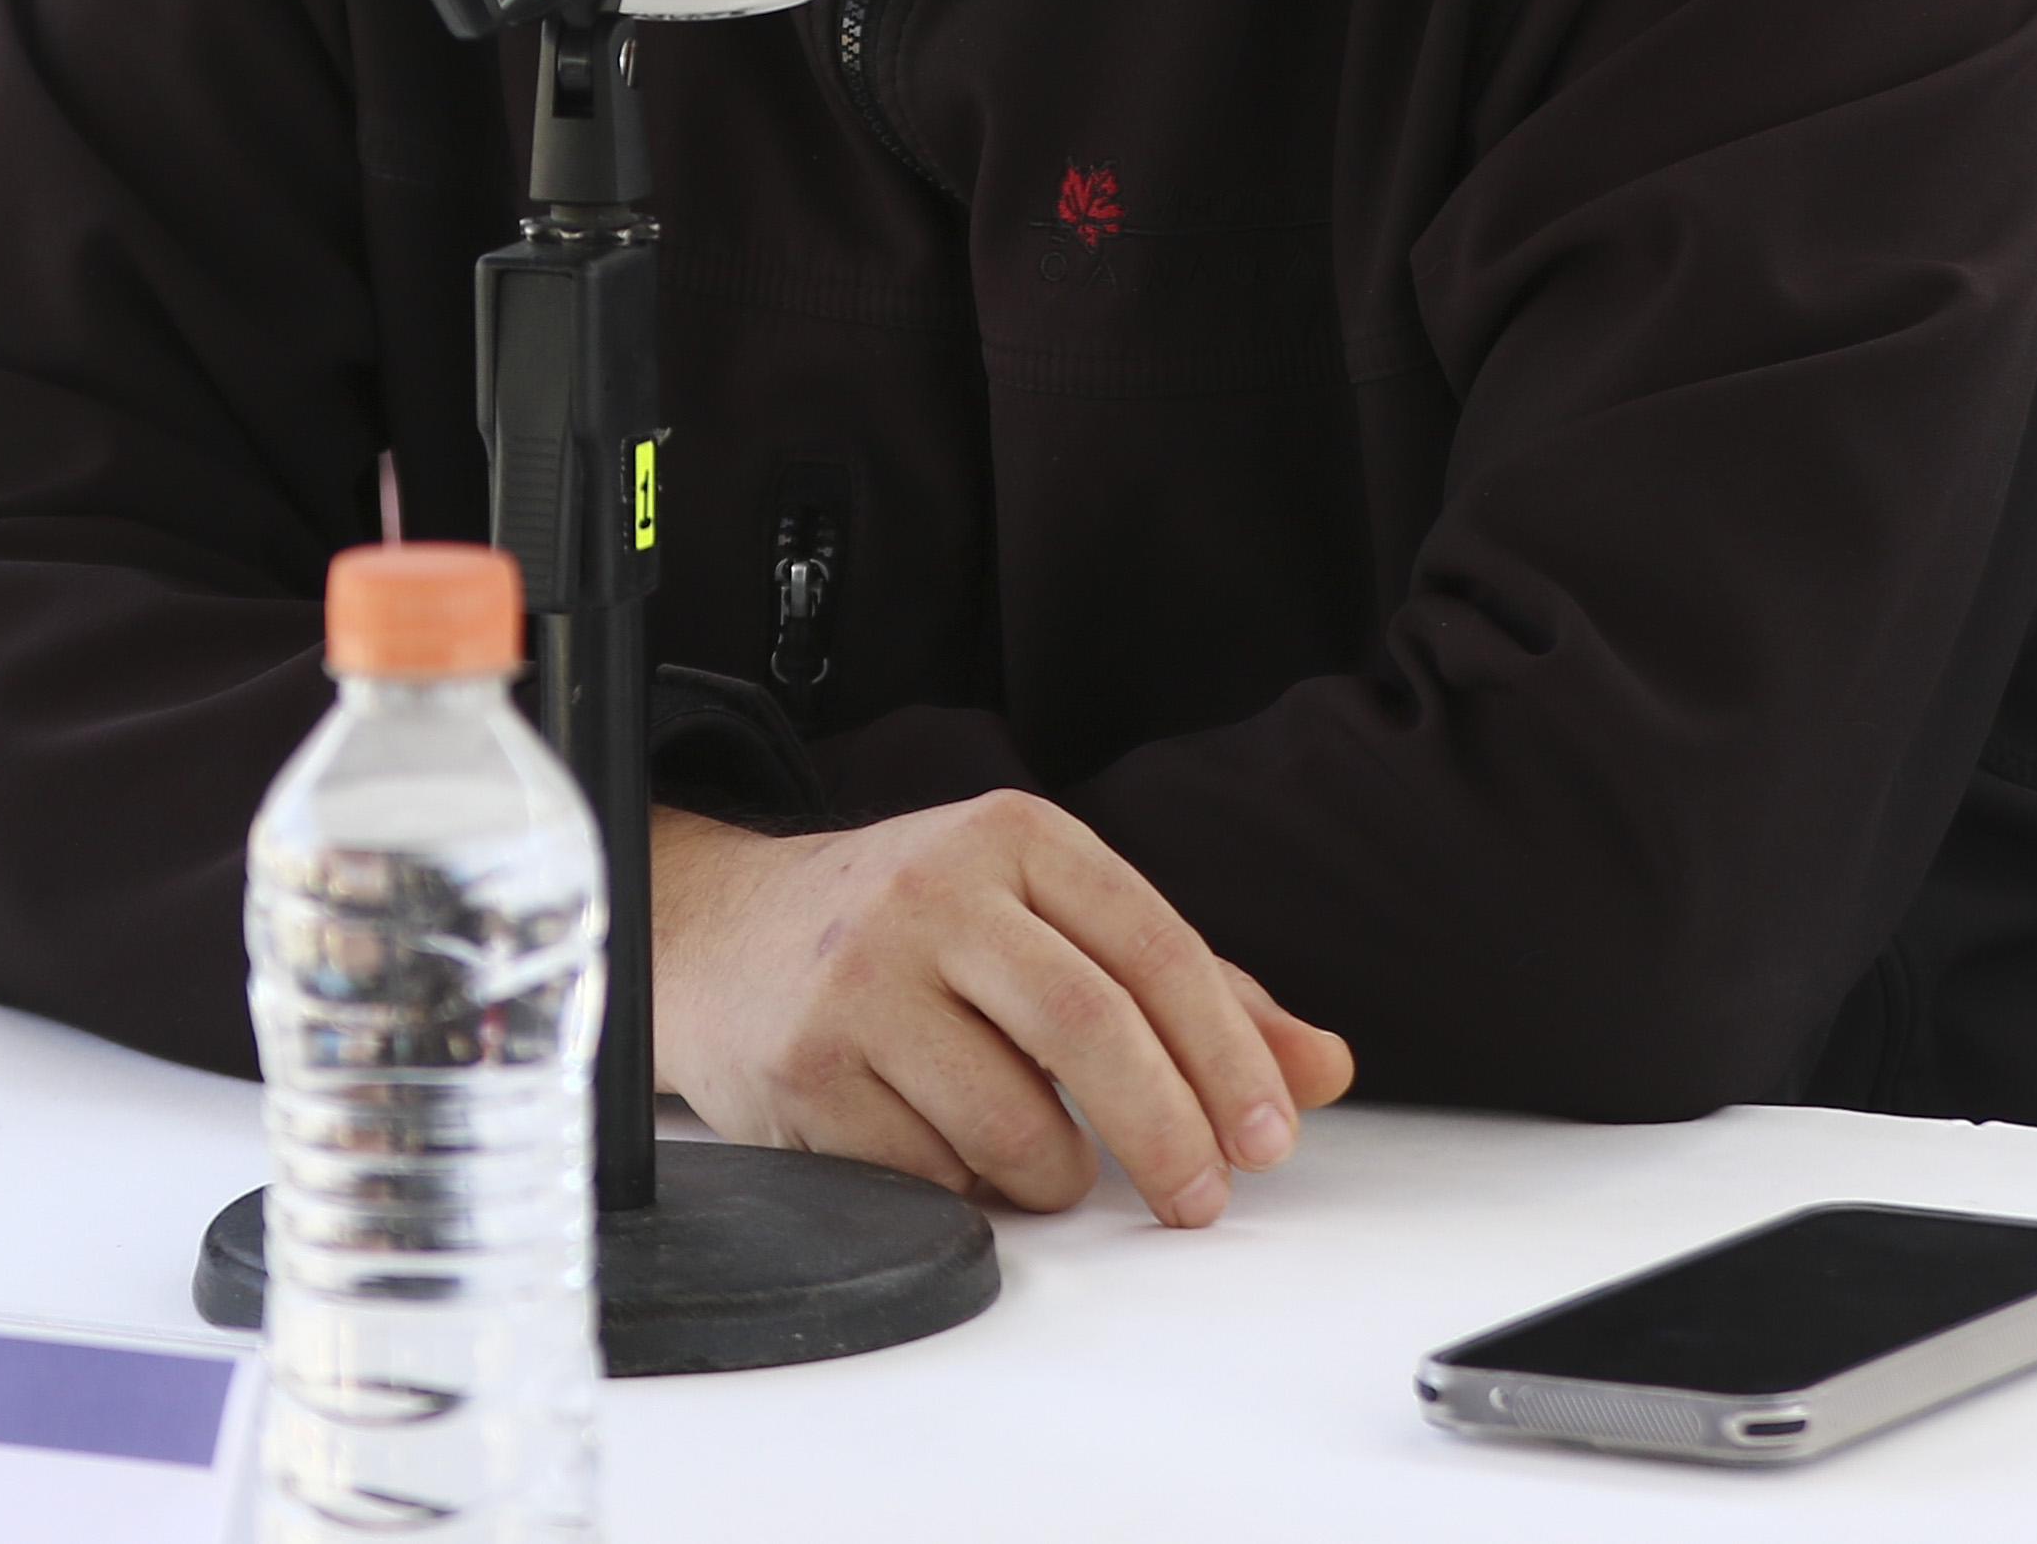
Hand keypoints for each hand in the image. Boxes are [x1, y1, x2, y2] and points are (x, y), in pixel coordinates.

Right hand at [653, 792, 1355, 1225]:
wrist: (717, 933)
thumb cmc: (911, 930)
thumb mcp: (1048, 920)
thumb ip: (1190, 989)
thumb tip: (1320, 1069)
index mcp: (1013, 837)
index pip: (1157, 948)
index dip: (1230, 1055)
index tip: (1272, 1136)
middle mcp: (934, 892)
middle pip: (1093, 1028)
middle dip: (1170, 1133)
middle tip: (1203, 1198)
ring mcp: (861, 978)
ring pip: (1013, 1118)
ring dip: (1058, 1173)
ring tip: (1051, 1163)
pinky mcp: (807, 1065)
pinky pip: (931, 1169)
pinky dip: (970, 1186)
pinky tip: (954, 1150)